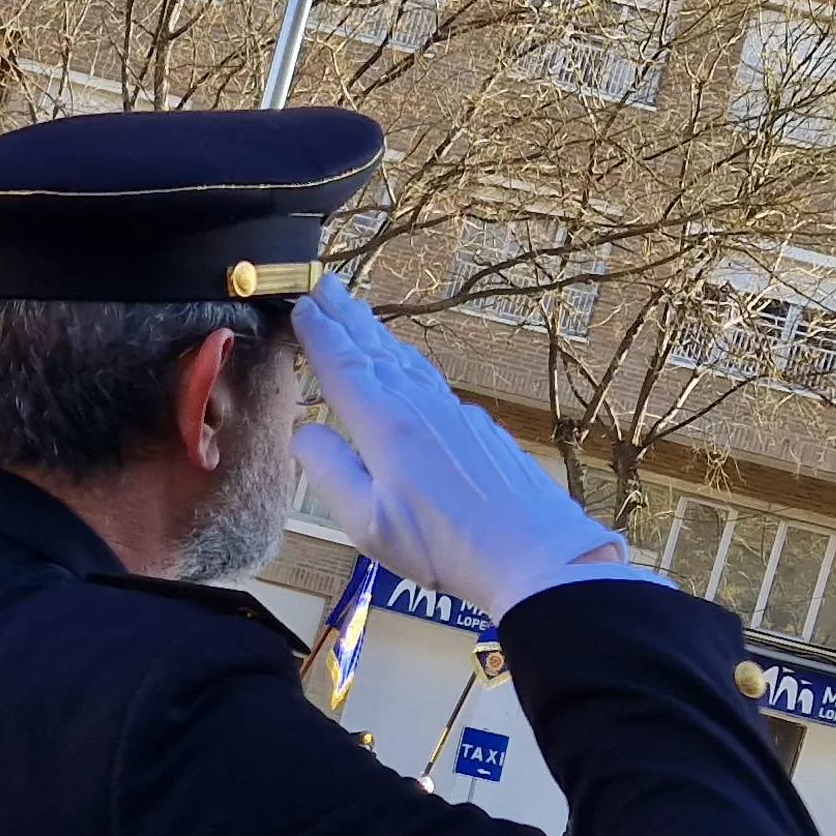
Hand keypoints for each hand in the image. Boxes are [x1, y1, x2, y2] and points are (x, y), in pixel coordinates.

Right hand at [285, 279, 644, 616]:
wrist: (536, 553)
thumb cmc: (445, 545)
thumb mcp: (367, 522)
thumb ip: (328, 471)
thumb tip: (303, 432)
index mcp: (386, 423)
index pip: (342, 364)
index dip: (318, 332)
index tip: (299, 302)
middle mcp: (419, 405)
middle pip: (374, 349)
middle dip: (345, 315)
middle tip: (323, 282)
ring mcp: (453, 412)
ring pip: (405, 360)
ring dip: (375, 333)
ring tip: (356, 312)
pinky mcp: (477, 427)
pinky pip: (429, 379)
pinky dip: (405, 361)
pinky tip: (405, 366)